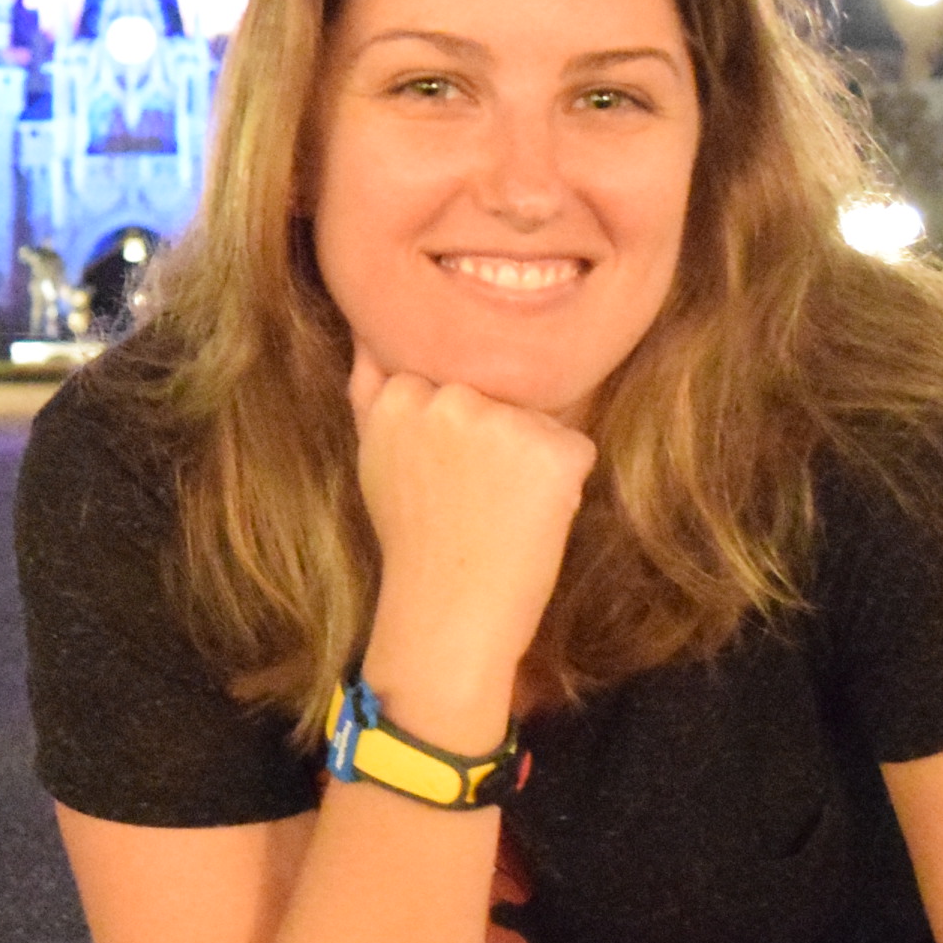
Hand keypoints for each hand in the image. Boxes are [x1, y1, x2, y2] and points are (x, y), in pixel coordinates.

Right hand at [344, 342, 593, 746]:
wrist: (447, 614)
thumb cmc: (413, 537)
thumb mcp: (373, 453)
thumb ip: (370, 387)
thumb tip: (367, 329)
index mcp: (402, 395)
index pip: (452, 378)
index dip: (455, 427)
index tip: (440, 474)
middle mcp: (451, 398)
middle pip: (496, 393)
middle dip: (495, 432)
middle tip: (470, 495)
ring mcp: (503, 423)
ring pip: (537, 418)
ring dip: (529, 456)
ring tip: (499, 508)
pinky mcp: (553, 452)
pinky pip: (574, 447)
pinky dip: (564, 482)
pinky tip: (531, 516)